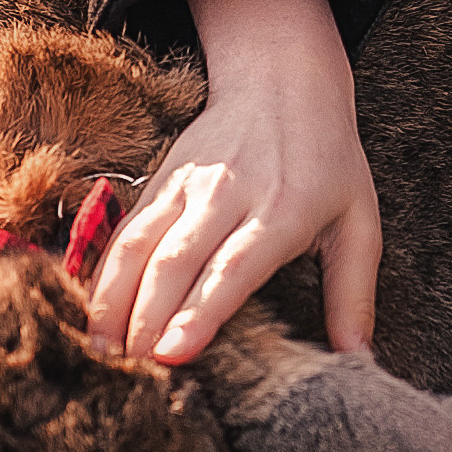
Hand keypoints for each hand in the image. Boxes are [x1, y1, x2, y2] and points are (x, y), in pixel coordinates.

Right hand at [83, 0, 380, 366]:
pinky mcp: (161, 179)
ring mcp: (187, 185)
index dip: (200, 310)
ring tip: (101, 351)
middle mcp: (228, 195)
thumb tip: (359, 363)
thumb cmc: (328, 160)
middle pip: (175, 261)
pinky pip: (125, 229)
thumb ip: (354, 294)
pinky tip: (92, 310)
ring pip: (139, 244)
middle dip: (145, 319)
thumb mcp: (359, 222)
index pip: (234, 266)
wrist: (283, 78)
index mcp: (283, 210)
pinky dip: (103, 271)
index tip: (173, 354)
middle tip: (129, 373)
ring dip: (113, 299)